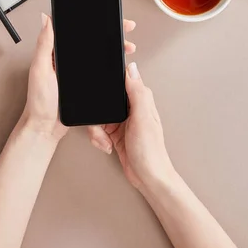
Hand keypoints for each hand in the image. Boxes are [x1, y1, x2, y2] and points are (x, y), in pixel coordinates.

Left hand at [21, 14, 136, 144]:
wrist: (46, 127)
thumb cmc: (38, 101)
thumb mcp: (40, 69)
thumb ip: (44, 45)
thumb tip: (45, 19)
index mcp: (56, 52)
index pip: (76, 29)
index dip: (91, 20)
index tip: (106, 15)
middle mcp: (67, 59)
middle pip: (92, 39)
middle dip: (110, 32)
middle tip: (124, 28)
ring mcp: (77, 71)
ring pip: (98, 53)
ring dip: (114, 48)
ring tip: (127, 46)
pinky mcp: (84, 82)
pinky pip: (99, 69)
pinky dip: (111, 65)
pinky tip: (119, 64)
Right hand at [88, 62, 174, 192]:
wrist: (148, 178)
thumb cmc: (151, 152)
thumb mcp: (142, 119)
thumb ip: (137, 92)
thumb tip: (132, 68)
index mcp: (140, 99)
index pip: (121, 81)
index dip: (109, 81)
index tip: (100, 89)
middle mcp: (131, 108)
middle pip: (104, 99)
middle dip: (97, 113)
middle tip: (102, 127)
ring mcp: (121, 120)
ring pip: (98, 115)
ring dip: (97, 130)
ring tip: (105, 141)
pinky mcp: (114, 132)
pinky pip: (97, 128)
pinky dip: (97, 137)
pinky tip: (106, 145)